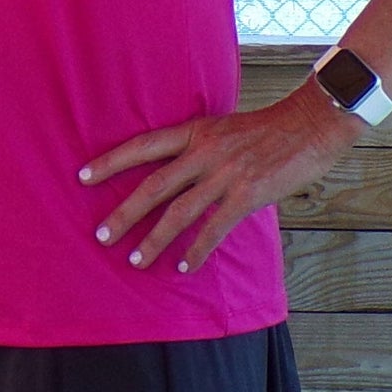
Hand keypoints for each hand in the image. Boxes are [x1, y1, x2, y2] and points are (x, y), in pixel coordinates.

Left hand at [78, 78, 364, 273]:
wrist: (308, 124)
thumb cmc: (265, 128)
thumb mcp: (222, 127)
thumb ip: (197, 146)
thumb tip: (174, 171)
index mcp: (195, 130)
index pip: (143, 145)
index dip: (111, 160)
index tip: (82, 175)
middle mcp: (204, 151)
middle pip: (154, 184)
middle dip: (125, 211)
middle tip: (101, 234)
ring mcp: (225, 173)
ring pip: (180, 211)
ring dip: (155, 239)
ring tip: (135, 260)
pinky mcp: (247, 194)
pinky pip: (215, 227)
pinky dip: (197, 249)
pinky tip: (183, 266)